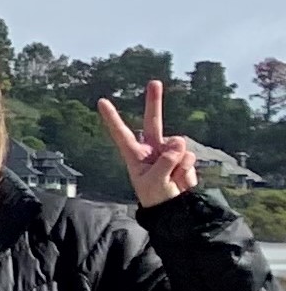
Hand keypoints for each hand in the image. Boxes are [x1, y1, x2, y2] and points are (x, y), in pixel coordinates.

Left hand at [98, 81, 200, 206]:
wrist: (175, 209)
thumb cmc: (156, 196)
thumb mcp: (155, 181)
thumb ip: (166, 161)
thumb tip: (178, 141)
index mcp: (135, 155)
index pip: (121, 133)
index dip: (112, 118)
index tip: (101, 101)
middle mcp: (152, 148)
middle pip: (153, 121)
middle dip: (154, 101)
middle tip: (154, 82)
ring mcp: (169, 151)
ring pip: (178, 146)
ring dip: (178, 165)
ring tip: (171, 179)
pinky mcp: (184, 156)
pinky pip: (189, 157)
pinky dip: (187, 170)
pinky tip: (181, 179)